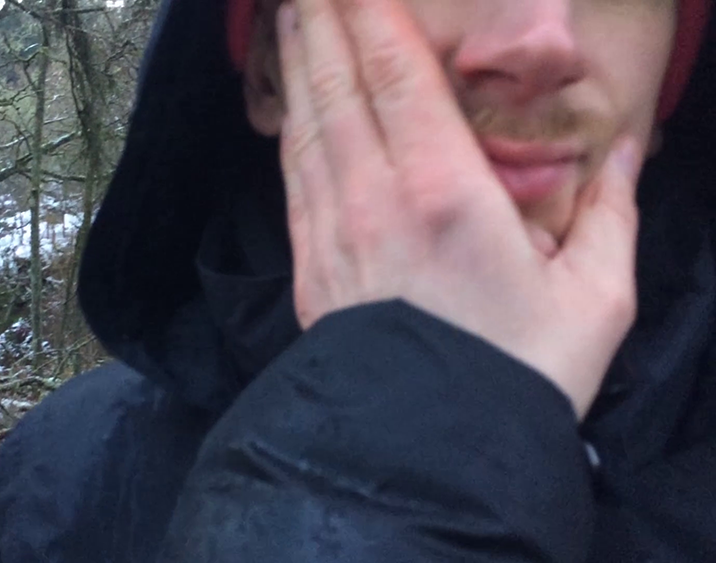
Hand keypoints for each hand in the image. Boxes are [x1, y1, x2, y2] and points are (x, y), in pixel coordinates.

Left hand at [277, 0, 641, 417]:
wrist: (430, 453)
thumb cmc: (520, 374)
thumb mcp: (594, 294)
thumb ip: (613, 209)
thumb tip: (629, 147)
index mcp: (447, 192)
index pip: (398, 73)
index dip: (371, 13)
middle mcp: (375, 198)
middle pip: (339, 85)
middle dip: (323, 22)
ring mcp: (332, 232)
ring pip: (306, 125)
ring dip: (298, 64)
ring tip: (290, 18)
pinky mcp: (309, 267)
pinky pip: (293, 177)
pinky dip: (290, 128)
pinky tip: (291, 105)